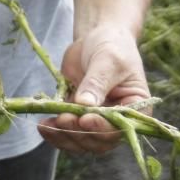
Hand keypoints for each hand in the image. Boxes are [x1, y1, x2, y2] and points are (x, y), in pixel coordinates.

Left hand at [39, 24, 150, 154]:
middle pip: (99, 141)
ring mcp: (96, 121)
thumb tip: (84, 104)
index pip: (120, 127)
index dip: (102, 128)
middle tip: (64, 119)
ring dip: (64, 136)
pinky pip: (66, 133)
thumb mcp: (108, 60)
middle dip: (80, 133)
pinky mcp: (77, 117)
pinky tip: (44, 126)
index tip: (85, 119)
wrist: (97, 38)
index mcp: (135, 109)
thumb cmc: (112, 46)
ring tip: (49, 125)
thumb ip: (97, 83)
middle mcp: (117, 121)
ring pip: (81, 141)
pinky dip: (54, 132)